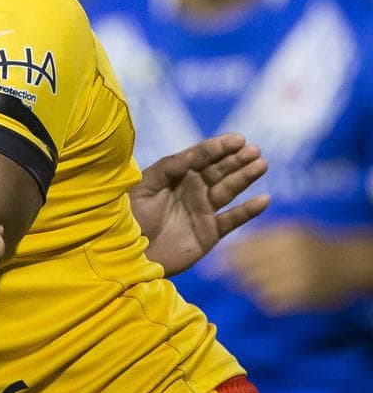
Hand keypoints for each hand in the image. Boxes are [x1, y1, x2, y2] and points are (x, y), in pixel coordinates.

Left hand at [130, 133, 269, 275]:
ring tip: (261, 164)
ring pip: (228, 189)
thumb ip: (166, 169)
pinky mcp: (209, 232)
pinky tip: (264, 199)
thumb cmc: (128, 218)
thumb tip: (189, 155)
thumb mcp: (142, 188)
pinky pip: (232, 219)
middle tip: (254, 149)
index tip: (236, 139)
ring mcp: (201, 210)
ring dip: (245, 177)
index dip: (217, 148)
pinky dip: (248, 210)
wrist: (127, 253)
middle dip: (235, 159)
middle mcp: (190, 190)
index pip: (199, 157)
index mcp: (173, 176)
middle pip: (217, 170)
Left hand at [225, 225, 364, 314]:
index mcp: (283, 238)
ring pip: (257, 288)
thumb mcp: (289, 230)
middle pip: (247, 271)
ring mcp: (296, 280)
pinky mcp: (302, 298)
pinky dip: (265, 300)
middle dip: (232, 275)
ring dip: (249, 287)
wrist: (349, 264)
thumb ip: (261, 236)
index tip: (209, 267)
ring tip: (248, 283)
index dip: (224, 259)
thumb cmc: (312, 243)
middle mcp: (288, 258)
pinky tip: (269, 293)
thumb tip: (228, 247)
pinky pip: (271, 303)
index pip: (244, 250)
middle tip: (221, 277)